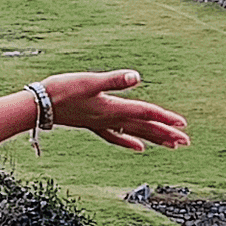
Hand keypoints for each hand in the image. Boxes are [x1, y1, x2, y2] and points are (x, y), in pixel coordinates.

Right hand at [40, 70, 188, 153]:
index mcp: (113, 107)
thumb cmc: (63, 90)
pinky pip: (116, 136)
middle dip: (166, 134)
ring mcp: (102, 123)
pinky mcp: (93, 124)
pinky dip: (129, 141)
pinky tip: (139, 147)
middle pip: (144, 128)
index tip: (182, 124)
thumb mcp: (90, 81)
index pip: (145, 113)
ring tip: (171, 145)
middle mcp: (110, 118)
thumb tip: (137, 77)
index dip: (164, 117)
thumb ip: (115, 80)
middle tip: (186, 142)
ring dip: (154, 139)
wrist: (39, 105)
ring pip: (134, 134)